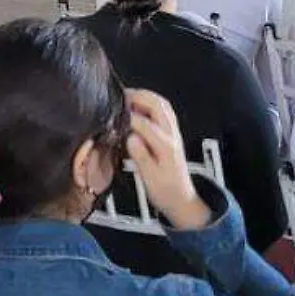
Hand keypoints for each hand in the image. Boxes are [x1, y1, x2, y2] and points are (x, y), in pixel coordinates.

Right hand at [123, 89, 211, 230]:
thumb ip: (141, 156)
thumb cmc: (166, 191)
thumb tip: (131, 137)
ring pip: (162, 104)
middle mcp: (172, 135)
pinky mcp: (172, 133)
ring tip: (127, 97)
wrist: (182, 199)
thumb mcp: (150, 178)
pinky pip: (164, 110)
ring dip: (145, 97)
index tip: (113, 115)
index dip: (128, 117)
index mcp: (166, 146)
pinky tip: (139, 105)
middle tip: (120, 96)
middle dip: (138, 97)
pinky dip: (151, 102)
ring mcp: (174, 132)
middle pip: (158, 105)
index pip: (145, 123)